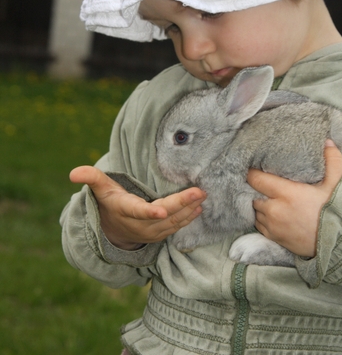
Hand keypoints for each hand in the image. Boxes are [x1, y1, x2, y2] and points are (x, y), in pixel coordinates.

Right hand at [70, 166, 205, 249]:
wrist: (113, 230)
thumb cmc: (109, 202)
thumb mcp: (100, 189)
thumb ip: (91, 178)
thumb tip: (72, 172)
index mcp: (125, 210)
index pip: (138, 212)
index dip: (150, 212)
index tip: (162, 210)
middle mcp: (139, 225)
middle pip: (163, 216)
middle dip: (182, 204)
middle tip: (199, 192)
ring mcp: (151, 232)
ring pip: (173, 223)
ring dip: (189, 210)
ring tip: (203, 196)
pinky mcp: (160, 235)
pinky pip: (176, 228)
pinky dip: (188, 219)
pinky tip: (199, 208)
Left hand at [246, 139, 341, 257]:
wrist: (340, 244)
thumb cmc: (336, 212)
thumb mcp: (337, 184)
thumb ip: (333, 160)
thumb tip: (327, 142)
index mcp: (287, 193)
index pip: (256, 178)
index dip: (253, 171)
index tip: (255, 166)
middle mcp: (275, 209)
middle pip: (253, 193)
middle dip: (258, 188)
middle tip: (265, 182)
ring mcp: (273, 225)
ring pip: (255, 209)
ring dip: (260, 203)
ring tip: (269, 197)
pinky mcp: (274, 238)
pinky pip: (259, 224)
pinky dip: (263, 218)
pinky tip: (273, 212)